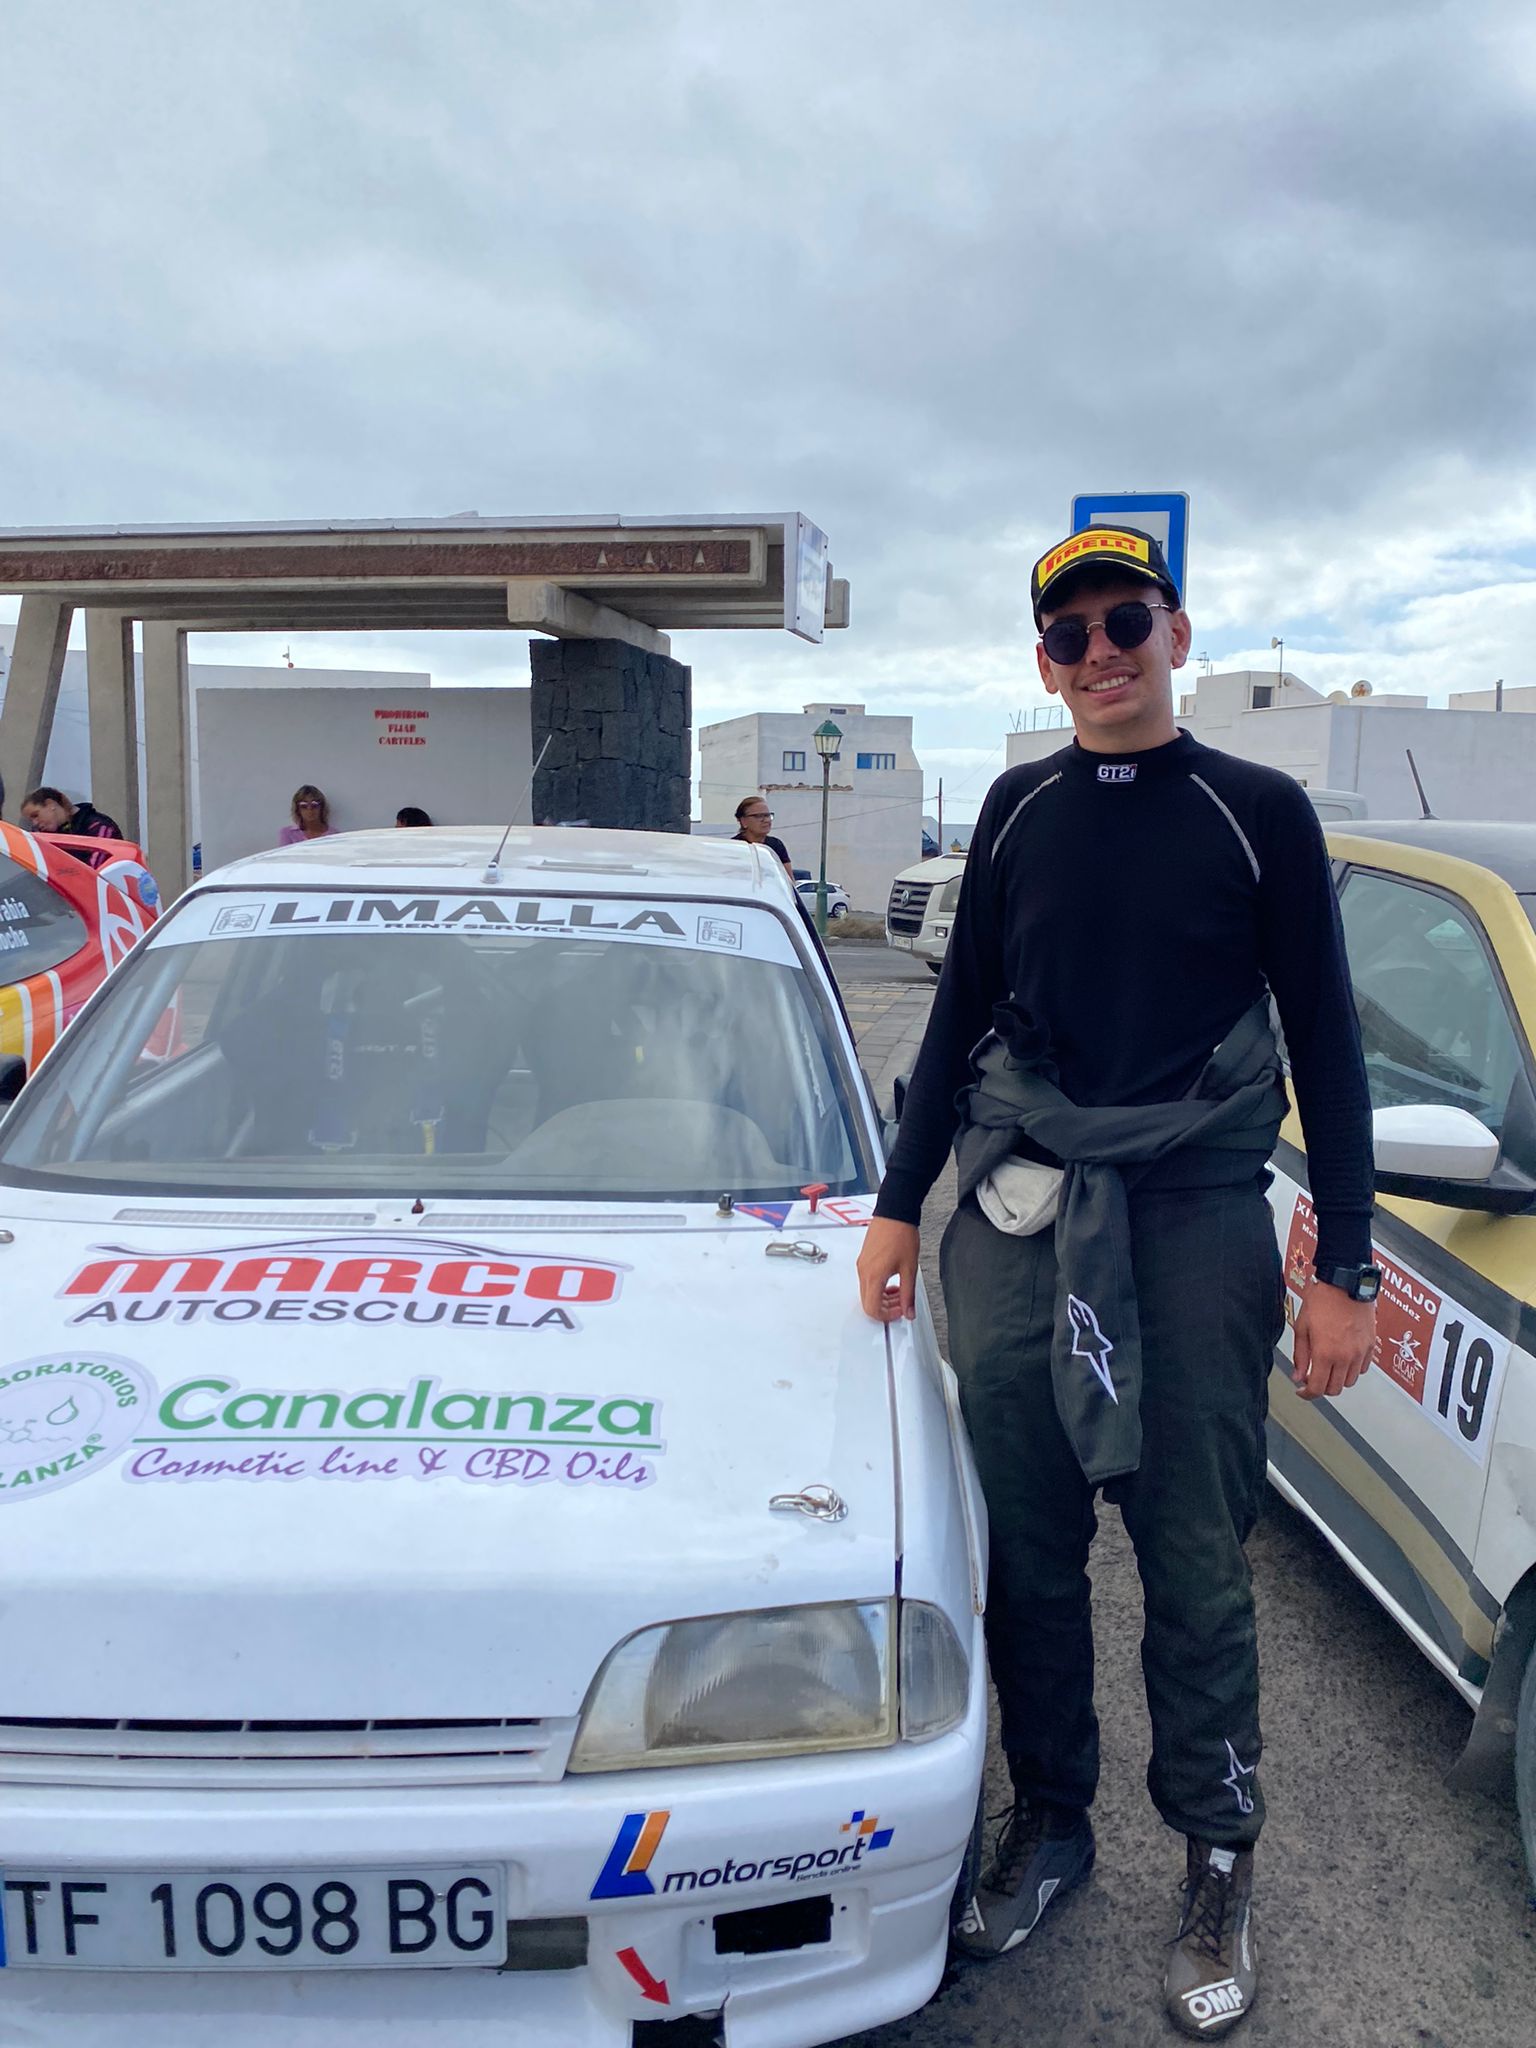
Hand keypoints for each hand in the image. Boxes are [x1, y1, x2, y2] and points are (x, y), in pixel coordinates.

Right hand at [858, 1218, 919, 1321]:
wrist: (895, 1213)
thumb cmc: (901, 1235)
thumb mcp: (909, 1269)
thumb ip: (908, 1294)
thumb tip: (909, 1311)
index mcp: (874, 1276)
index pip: (873, 1309)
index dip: (887, 1315)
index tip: (900, 1311)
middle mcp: (864, 1272)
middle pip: (868, 1302)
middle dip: (886, 1307)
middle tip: (902, 1303)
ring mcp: (862, 1265)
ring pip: (867, 1292)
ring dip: (883, 1297)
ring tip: (899, 1291)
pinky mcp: (864, 1259)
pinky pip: (867, 1281)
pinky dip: (879, 1286)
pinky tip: (892, 1280)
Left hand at [1292, 1280, 1375, 1399]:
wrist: (1345, 1283)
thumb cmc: (1322, 1300)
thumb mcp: (1302, 1327)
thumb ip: (1301, 1355)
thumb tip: (1298, 1376)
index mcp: (1325, 1353)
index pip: (1317, 1388)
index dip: (1307, 1394)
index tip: (1302, 1391)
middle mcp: (1345, 1357)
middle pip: (1335, 1389)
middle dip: (1321, 1387)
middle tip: (1313, 1377)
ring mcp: (1360, 1352)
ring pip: (1350, 1381)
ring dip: (1337, 1379)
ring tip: (1328, 1366)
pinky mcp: (1371, 1346)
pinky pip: (1362, 1369)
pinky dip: (1352, 1369)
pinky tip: (1343, 1358)